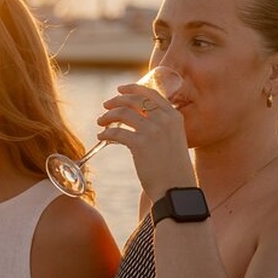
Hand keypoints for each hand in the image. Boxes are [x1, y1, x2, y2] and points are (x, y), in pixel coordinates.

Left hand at [97, 83, 194, 199]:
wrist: (176, 189)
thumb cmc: (174, 169)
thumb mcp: (173, 140)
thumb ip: (161, 127)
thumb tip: (140, 119)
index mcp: (174, 116)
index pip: (151, 93)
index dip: (133, 88)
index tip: (120, 90)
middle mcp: (164, 119)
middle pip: (134, 100)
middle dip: (116, 101)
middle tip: (105, 106)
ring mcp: (152, 131)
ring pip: (122, 113)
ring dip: (108, 116)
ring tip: (100, 122)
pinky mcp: (140, 144)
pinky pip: (116, 133)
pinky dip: (105, 133)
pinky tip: (101, 136)